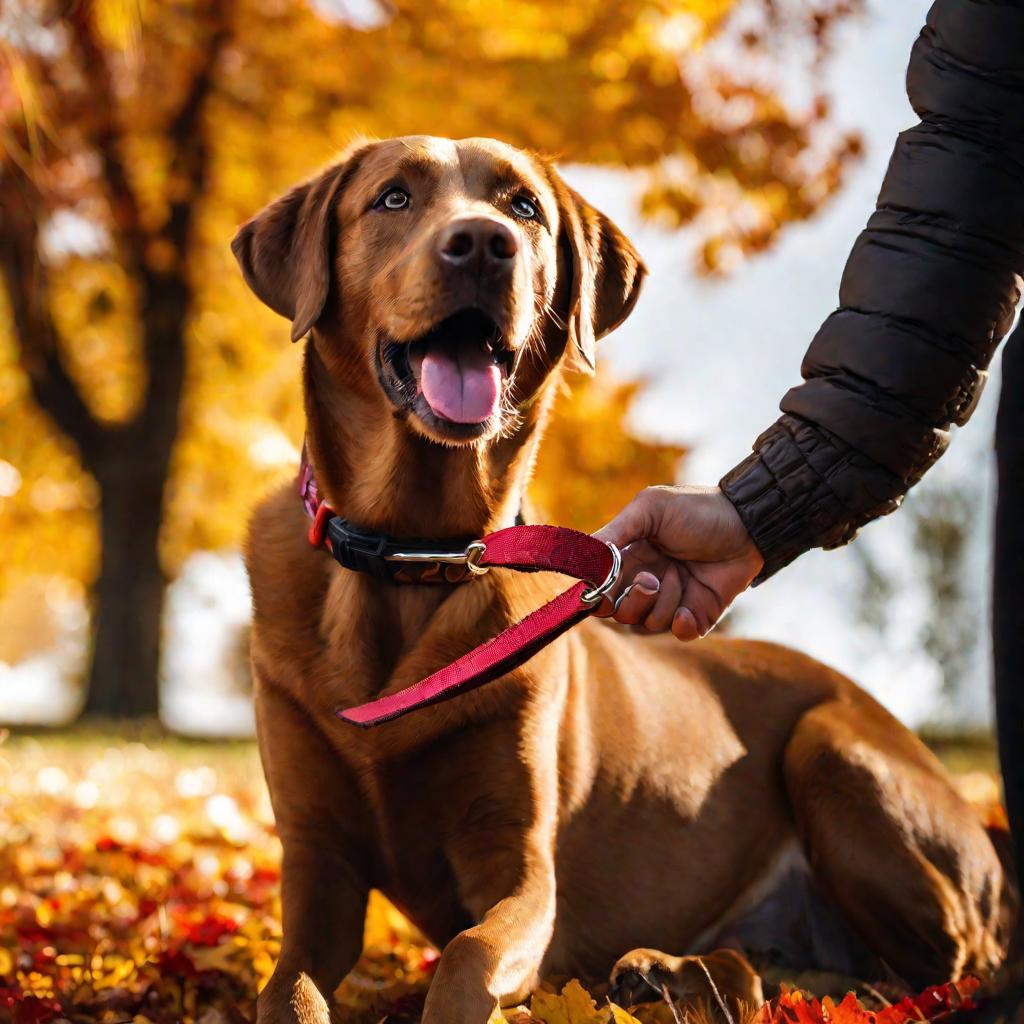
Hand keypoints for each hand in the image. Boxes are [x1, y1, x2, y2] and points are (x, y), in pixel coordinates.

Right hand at [593, 485, 763, 640]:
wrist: (747, 523)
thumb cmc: (696, 510)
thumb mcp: (650, 509)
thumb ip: (616, 531)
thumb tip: (583, 553)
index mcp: (629, 557)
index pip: (600, 589)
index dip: (598, 596)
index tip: (604, 593)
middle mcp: (646, 581)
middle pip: (620, 613)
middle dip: (634, 600)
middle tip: (652, 580)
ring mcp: (672, 599)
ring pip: (649, 623)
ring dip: (664, 603)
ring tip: (682, 578)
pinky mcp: (698, 613)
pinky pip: (679, 633)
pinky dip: (682, 624)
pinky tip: (690, 607)